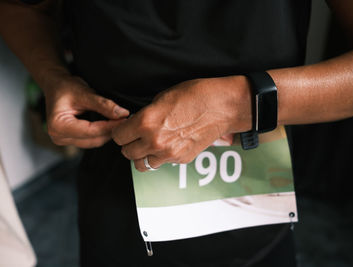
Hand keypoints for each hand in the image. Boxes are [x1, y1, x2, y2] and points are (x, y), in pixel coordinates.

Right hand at [44, 75, 129, 147]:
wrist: (55, 86)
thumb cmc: (66, 87)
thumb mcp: (85, 92)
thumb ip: (104, 104)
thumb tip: (122, 114)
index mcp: (58, 126)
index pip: (91, 130)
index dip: (110, 126)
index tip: (125, 119)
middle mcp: (58, 136)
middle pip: (94, 139)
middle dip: (111, 130)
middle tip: (126, 119)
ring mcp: (64, 140)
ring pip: (95, 142)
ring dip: (108, 133)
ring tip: (120, 121)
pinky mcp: (71, 140)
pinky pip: (92, 140)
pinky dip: (103, 133)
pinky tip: (111, 125)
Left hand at [112, 75, 250, 170]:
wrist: (221, 107)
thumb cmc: (194, 95)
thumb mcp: (162, 98)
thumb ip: (146, 115)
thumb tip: (137, 124)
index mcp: (145, 122)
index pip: (118, 136)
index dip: (121, 130)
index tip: (125, 128)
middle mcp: (154, 141)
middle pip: (127, 153)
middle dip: (129, 144)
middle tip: (136, 136)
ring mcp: (168, 154)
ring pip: (142, 164)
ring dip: (143, 155)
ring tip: (150, 144)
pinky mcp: (181, 159)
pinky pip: (162, 163)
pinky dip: (161, 157)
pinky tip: (169, 144)